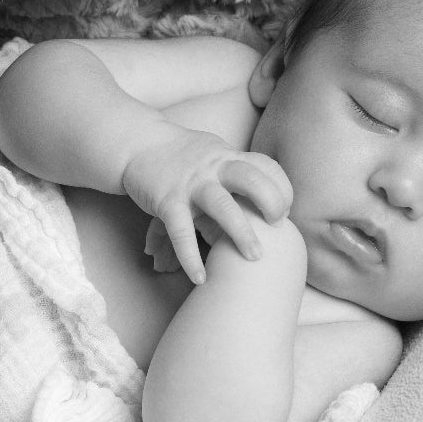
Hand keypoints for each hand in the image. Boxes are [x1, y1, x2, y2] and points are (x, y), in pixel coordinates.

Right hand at [122, 122, 291, 284]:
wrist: (138, 143)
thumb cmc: (182, 154)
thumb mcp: (215, 152)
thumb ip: (237, 169)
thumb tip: (265, 194)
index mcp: (228, 157)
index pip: (266, 167)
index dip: (282, 189)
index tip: (284, 211)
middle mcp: (213, 168)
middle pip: (252, 180)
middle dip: (271, 204)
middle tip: (277, 227)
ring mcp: (190, 184)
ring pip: (222, 206)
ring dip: (241, 232)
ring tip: (255, 257)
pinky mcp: (167, 200)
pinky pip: (181, 232)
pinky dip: (190, 257)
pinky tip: (200, 278)